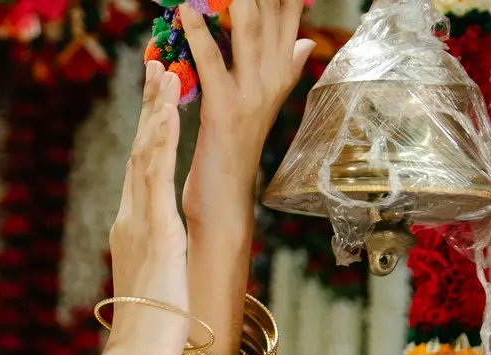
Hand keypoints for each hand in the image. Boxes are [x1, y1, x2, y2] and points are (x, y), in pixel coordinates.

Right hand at [107, 65, 188, 354]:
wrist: (140, 352)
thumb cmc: (152, 327)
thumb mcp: (156, 279)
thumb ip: (158, 256)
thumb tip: (163, 250)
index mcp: (132, 227)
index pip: (141, 167)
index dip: (149, 129)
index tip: (155, 97)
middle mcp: (131, 217)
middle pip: (140, 150)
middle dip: (148, 106)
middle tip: (155, 65)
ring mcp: (141, 222)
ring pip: (145, 154)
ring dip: (154, 111)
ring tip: (164, 74)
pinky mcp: (158, 231)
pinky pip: (158, 178)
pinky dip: (162, 142)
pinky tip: (168, 115)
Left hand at [180, 0, 314, 224]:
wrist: (225, 201)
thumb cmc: (235, 150)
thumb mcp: (262, 104)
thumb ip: (284, 69)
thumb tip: (305, 42)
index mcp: (283, 73)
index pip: (289, 15)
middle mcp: (275, 79)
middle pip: (274, 15)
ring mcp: (253, 94)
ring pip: (249, 32)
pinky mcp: (225, 109)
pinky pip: (212, 63)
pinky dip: (198, 35)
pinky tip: (186, 13)